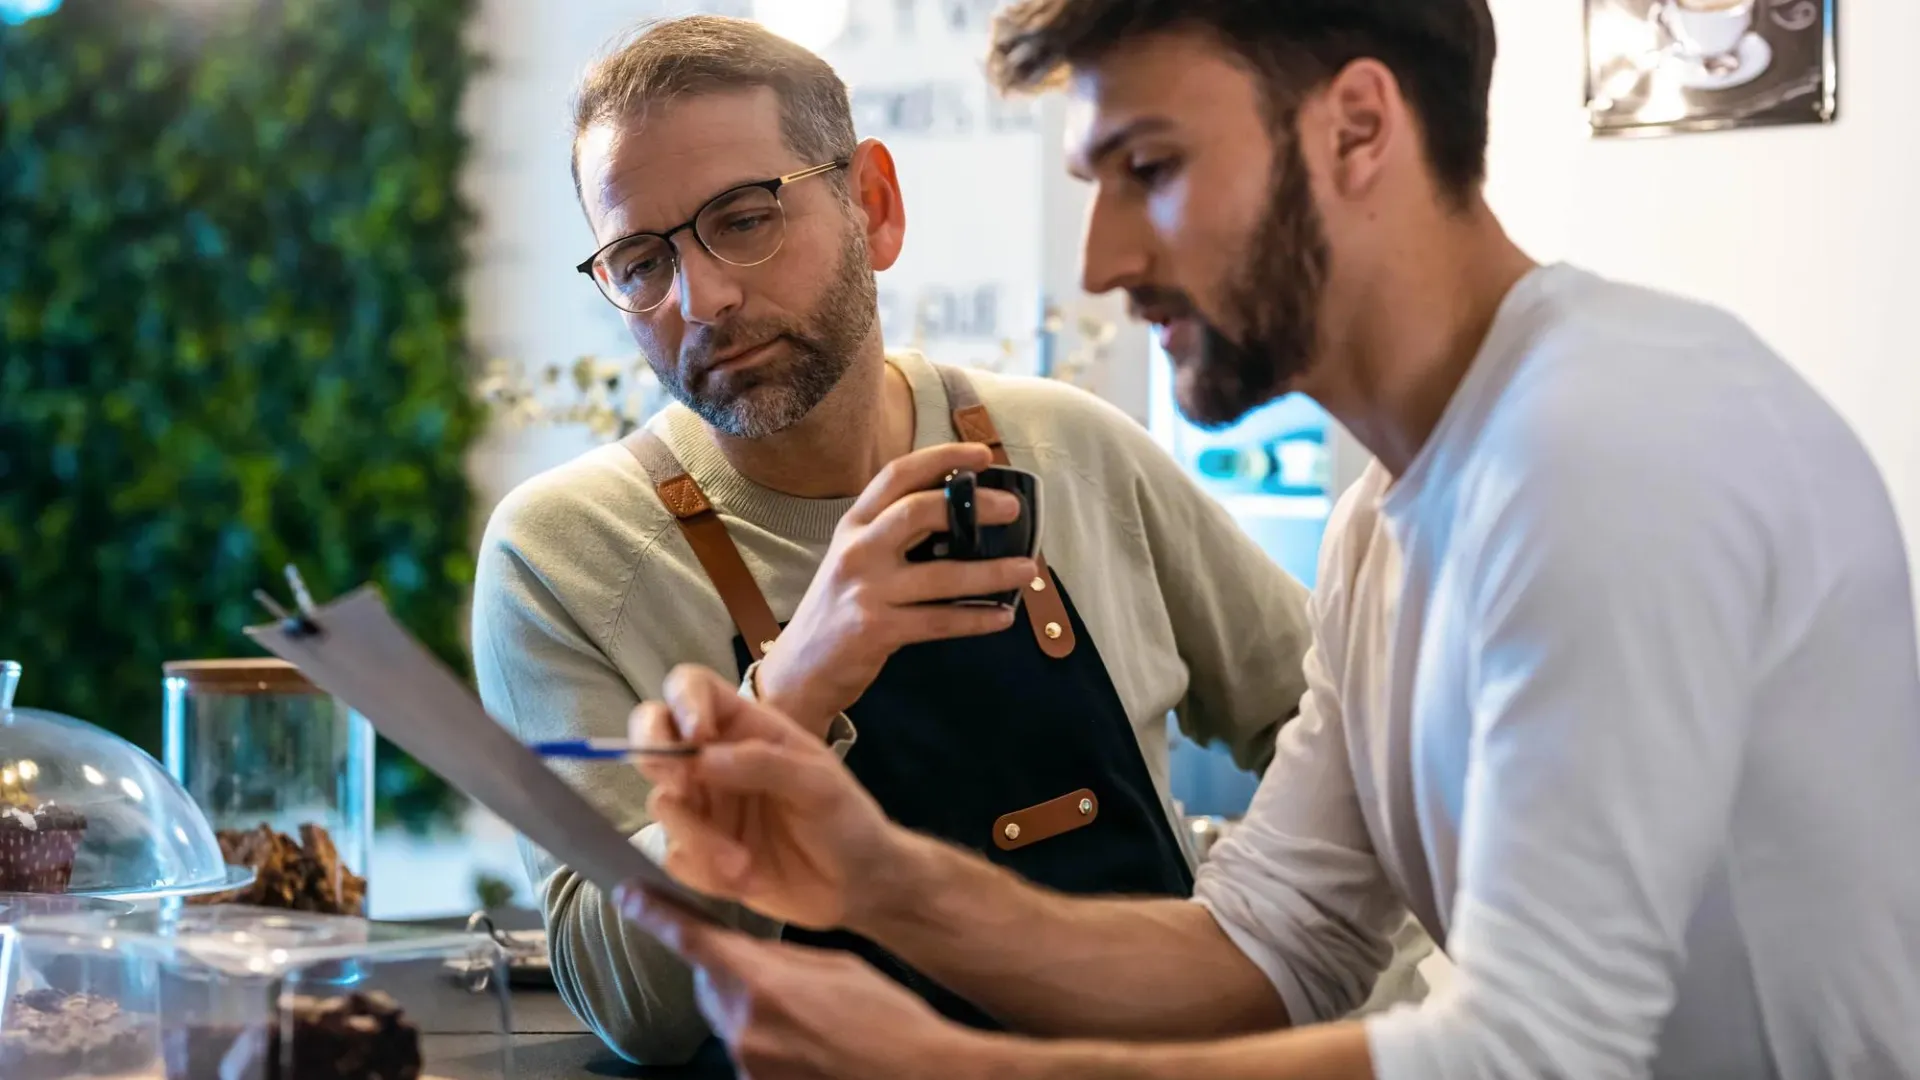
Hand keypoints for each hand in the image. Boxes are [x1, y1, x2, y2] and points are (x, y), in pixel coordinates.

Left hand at [616, 889, 982, 1079]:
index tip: (629, 895)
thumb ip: (782, 959)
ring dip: (756, 1012)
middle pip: (711, 984)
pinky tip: (812, 1044)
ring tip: (813, 1019)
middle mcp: (744, 1027)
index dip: (656, 914)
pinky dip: (770, 1044)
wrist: (920, 1076)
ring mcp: (748, 1065)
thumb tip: (754, 955)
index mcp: (762, 982)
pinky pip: (750, 1055)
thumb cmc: (891, 1021)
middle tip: (782, 975)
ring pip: (732, 1022)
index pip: (692, 940)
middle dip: (732, 972)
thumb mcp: (838, 967)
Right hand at [632, 665, 903, 929]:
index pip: (692, 688)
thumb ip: (762, 763)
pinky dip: (702, 870)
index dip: (682, 701)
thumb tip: (700, 756)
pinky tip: (744, 881)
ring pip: (662, 802)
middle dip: (653, 753)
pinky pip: (674, 855)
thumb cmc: (845, 820)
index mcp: (745, 727)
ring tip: (742, 865)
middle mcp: (713, 760)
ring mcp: (703, 806)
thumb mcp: (818, 784)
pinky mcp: (698, 853)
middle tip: (682, 784)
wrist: (855, 885)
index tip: (697, 735)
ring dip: (697, 835)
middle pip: (652, 732)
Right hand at [754, 442, 1038, 734]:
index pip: (897, 476)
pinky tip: (1002, 617)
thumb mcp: (855, 559)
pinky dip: (976, 619)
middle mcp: (857, 550)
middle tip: (1012, 509)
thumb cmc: (839, 609)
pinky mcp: (876, 629)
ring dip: (991, 573)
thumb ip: (894, 535)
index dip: (941, 458)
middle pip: (918, 511)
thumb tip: (964, 514)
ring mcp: (865, 590)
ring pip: (942, 574)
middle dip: (972, 506)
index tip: (983, 455)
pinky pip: (940, 621)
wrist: (800, 669)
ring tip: (1027, 570)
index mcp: (854, 525)